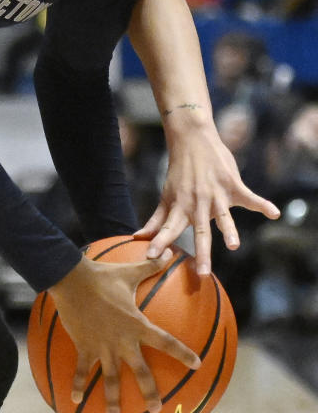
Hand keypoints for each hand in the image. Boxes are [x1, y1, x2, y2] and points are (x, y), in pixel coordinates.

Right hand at [49, 254, 199, 412]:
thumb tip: (171, 254)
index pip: (167, 342)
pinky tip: (75, 400)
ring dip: (113, 398)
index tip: (196, 365)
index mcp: (138, 325)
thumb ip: (151, 267)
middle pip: (140, 371)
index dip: (183, 354)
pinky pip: (81, 370)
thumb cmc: (103, 276)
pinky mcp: (84, 346)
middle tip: (157, 409)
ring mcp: (103, 346)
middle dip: (149, 392)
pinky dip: (77, 385)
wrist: (72, 281)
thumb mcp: (130, 272)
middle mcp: (123, 341)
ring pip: (110, 378)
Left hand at [136, 113, 279, 274]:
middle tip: (203, 272)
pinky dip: (262, 205)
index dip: (160, 242)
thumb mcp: (166, 196)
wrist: (193, 140)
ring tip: (234, 246)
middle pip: (200, 231)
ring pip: (223, 216)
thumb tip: (138, 237)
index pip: (168, 229)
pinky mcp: (232, 184)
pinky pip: (249, 197)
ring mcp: (216, 194)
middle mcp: (198, 203)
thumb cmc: (179, 173)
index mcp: (180, 207)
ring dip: (229, 230)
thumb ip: (156, 220)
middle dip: (201, 252)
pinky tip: (274, 213)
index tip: (151, 258)